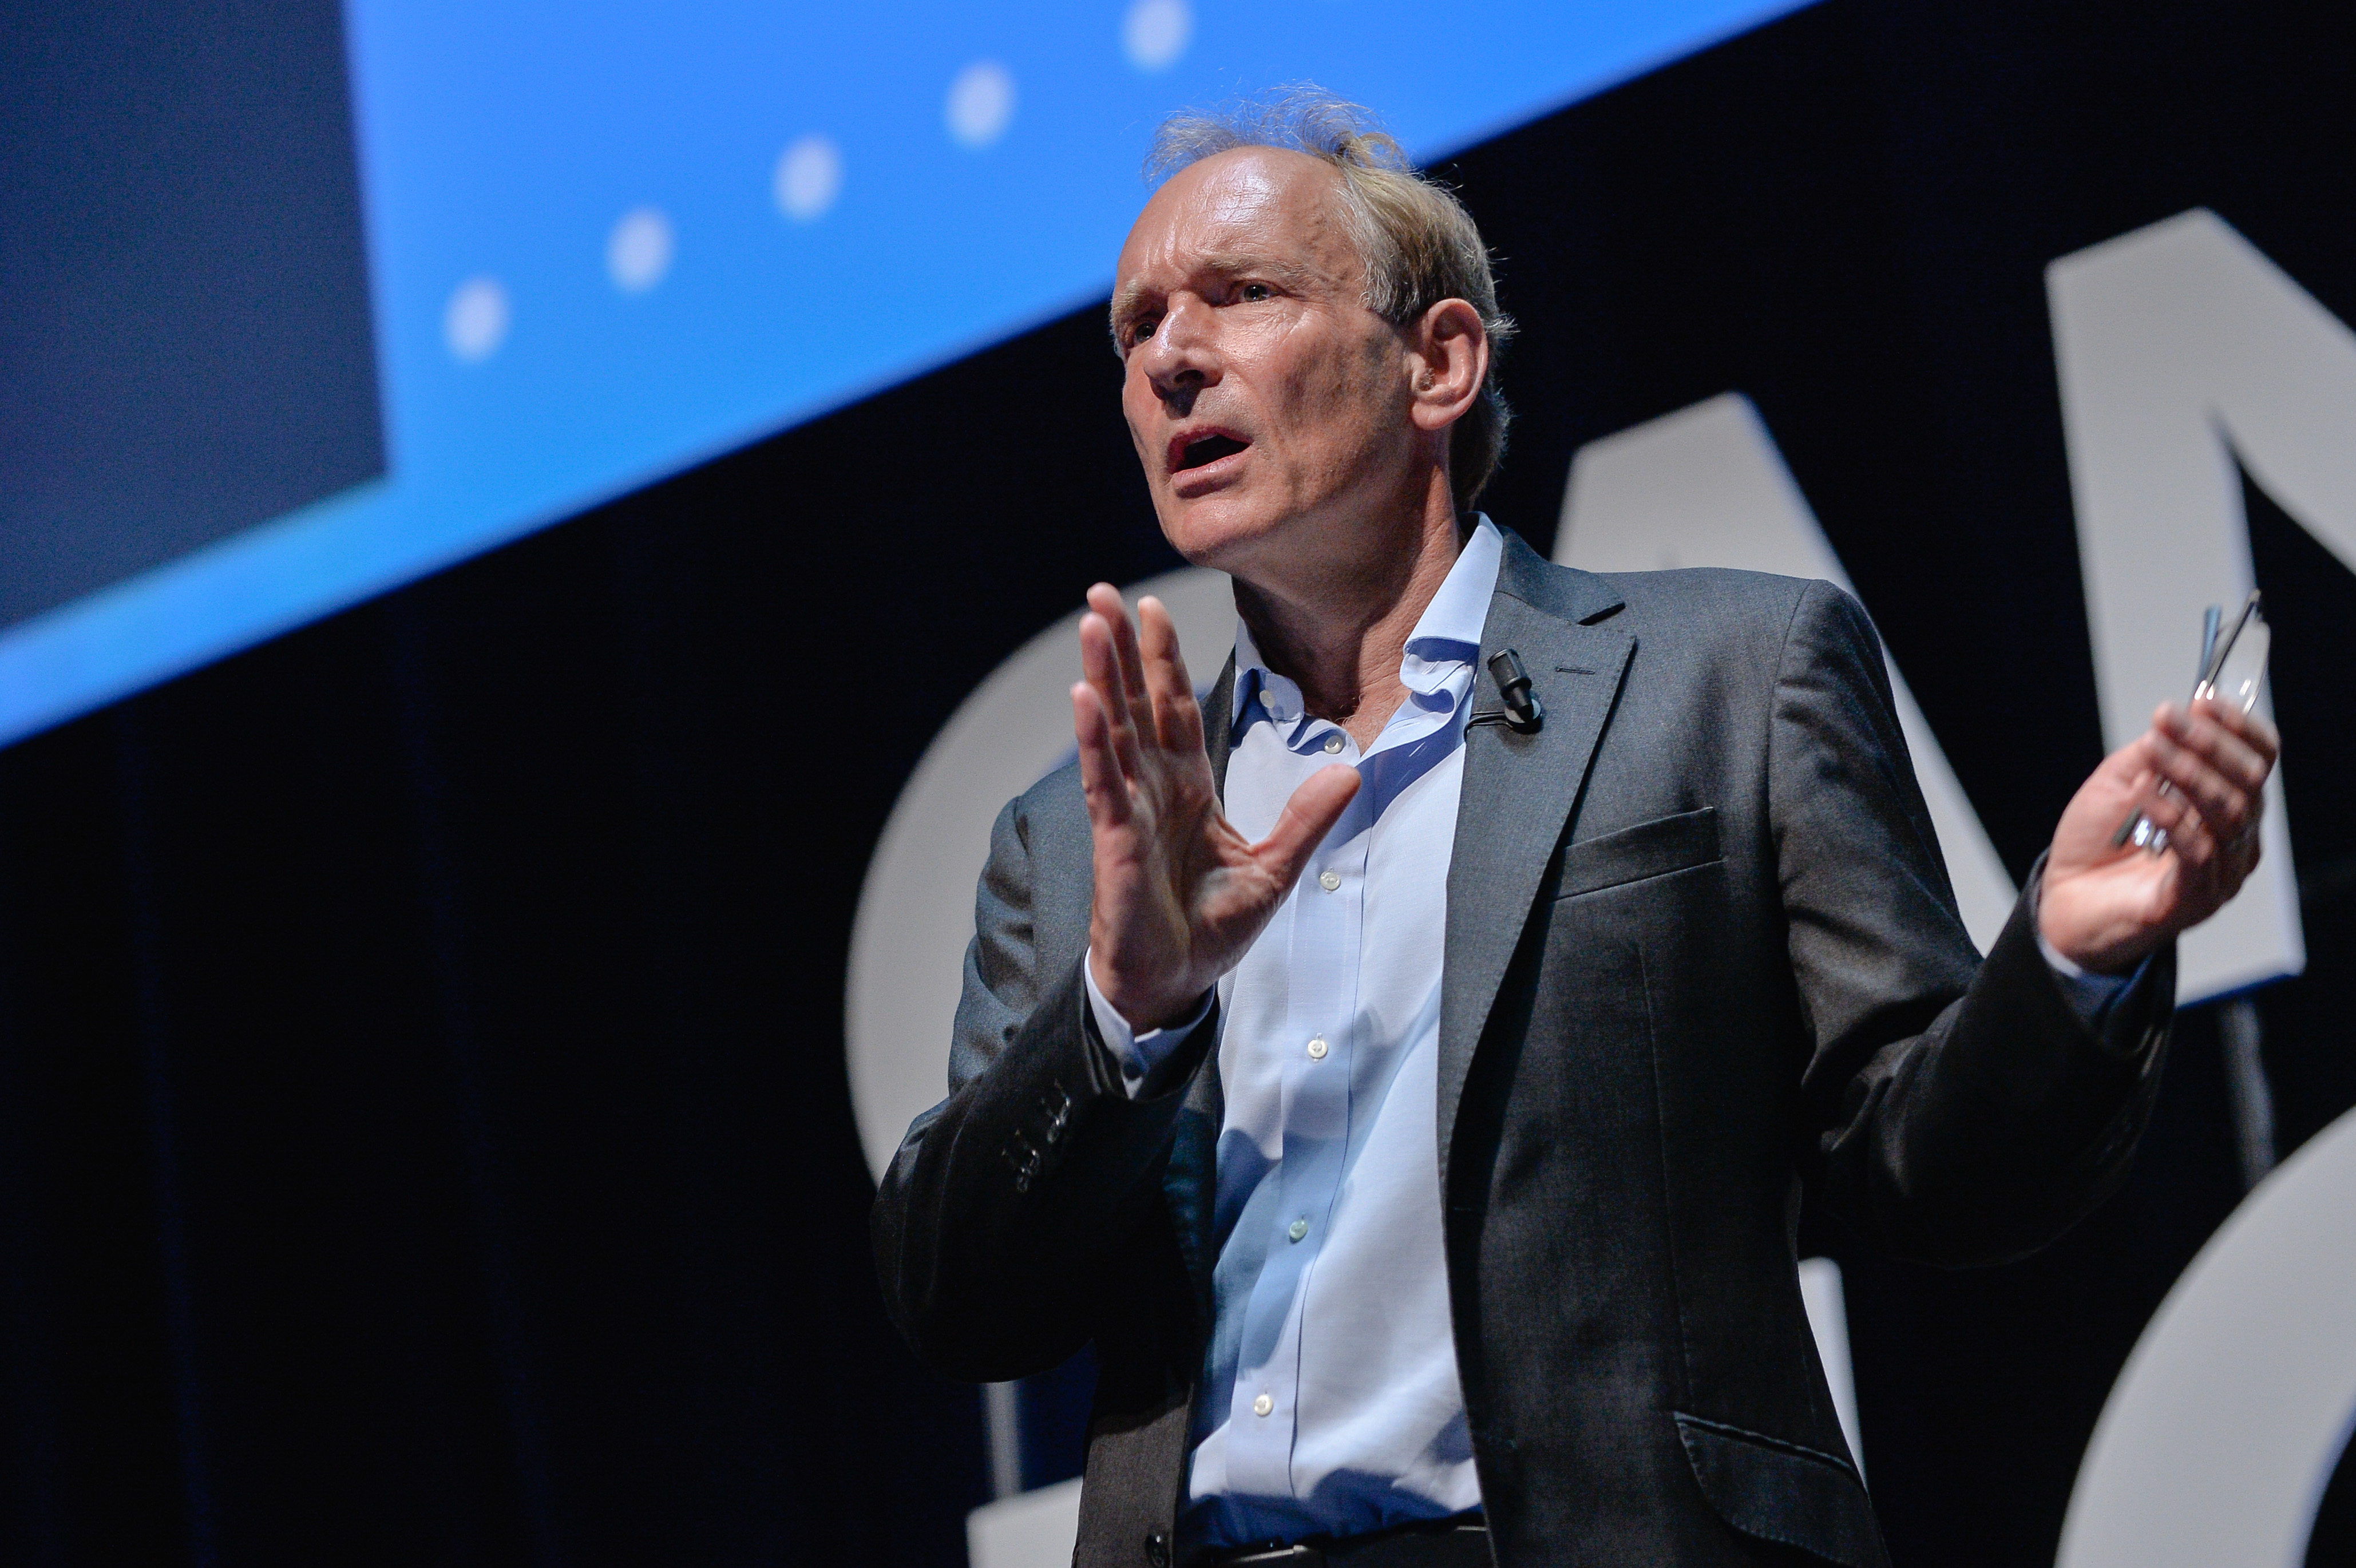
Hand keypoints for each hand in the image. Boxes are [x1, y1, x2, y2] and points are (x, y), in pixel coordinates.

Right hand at [1073, 584, 1359, 1030]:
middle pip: (1137, 703)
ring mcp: (1130, 810)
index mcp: (1189, 789)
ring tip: (1093, 623)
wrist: (1176, 984)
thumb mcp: (1275, 869)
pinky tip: (1084, 698)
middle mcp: (1154, 789)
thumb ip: (1307, 819)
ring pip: (1114, 729)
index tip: (1154, 609)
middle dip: (1122, 648)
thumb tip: (1350, 771)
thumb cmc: (1210, 930)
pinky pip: (1104, 781)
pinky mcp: (1115, 840)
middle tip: (1103, 592)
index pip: (1176, 710)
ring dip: (1103, 675)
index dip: (1165, 660)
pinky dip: (1093, 740)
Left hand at [2039, 698, 2278, 972]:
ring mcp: (2222, 872)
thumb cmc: (2097, 842)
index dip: (2237, 727)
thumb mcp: (2119, 782)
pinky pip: (2198, 852)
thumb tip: (2178, 719)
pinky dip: (2173, 817)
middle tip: (2168, 721)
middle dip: (2209, 744)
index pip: (2258, 759)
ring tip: (2155, 751)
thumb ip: (2151, 754)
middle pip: (2248, 782)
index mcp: (2228, 804)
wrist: (2065, 900)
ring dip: (2189, 774)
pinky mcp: (2195, 900)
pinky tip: (2145, 796)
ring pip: (2227, 814)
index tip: (2204, 701)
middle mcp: (2237, 839)